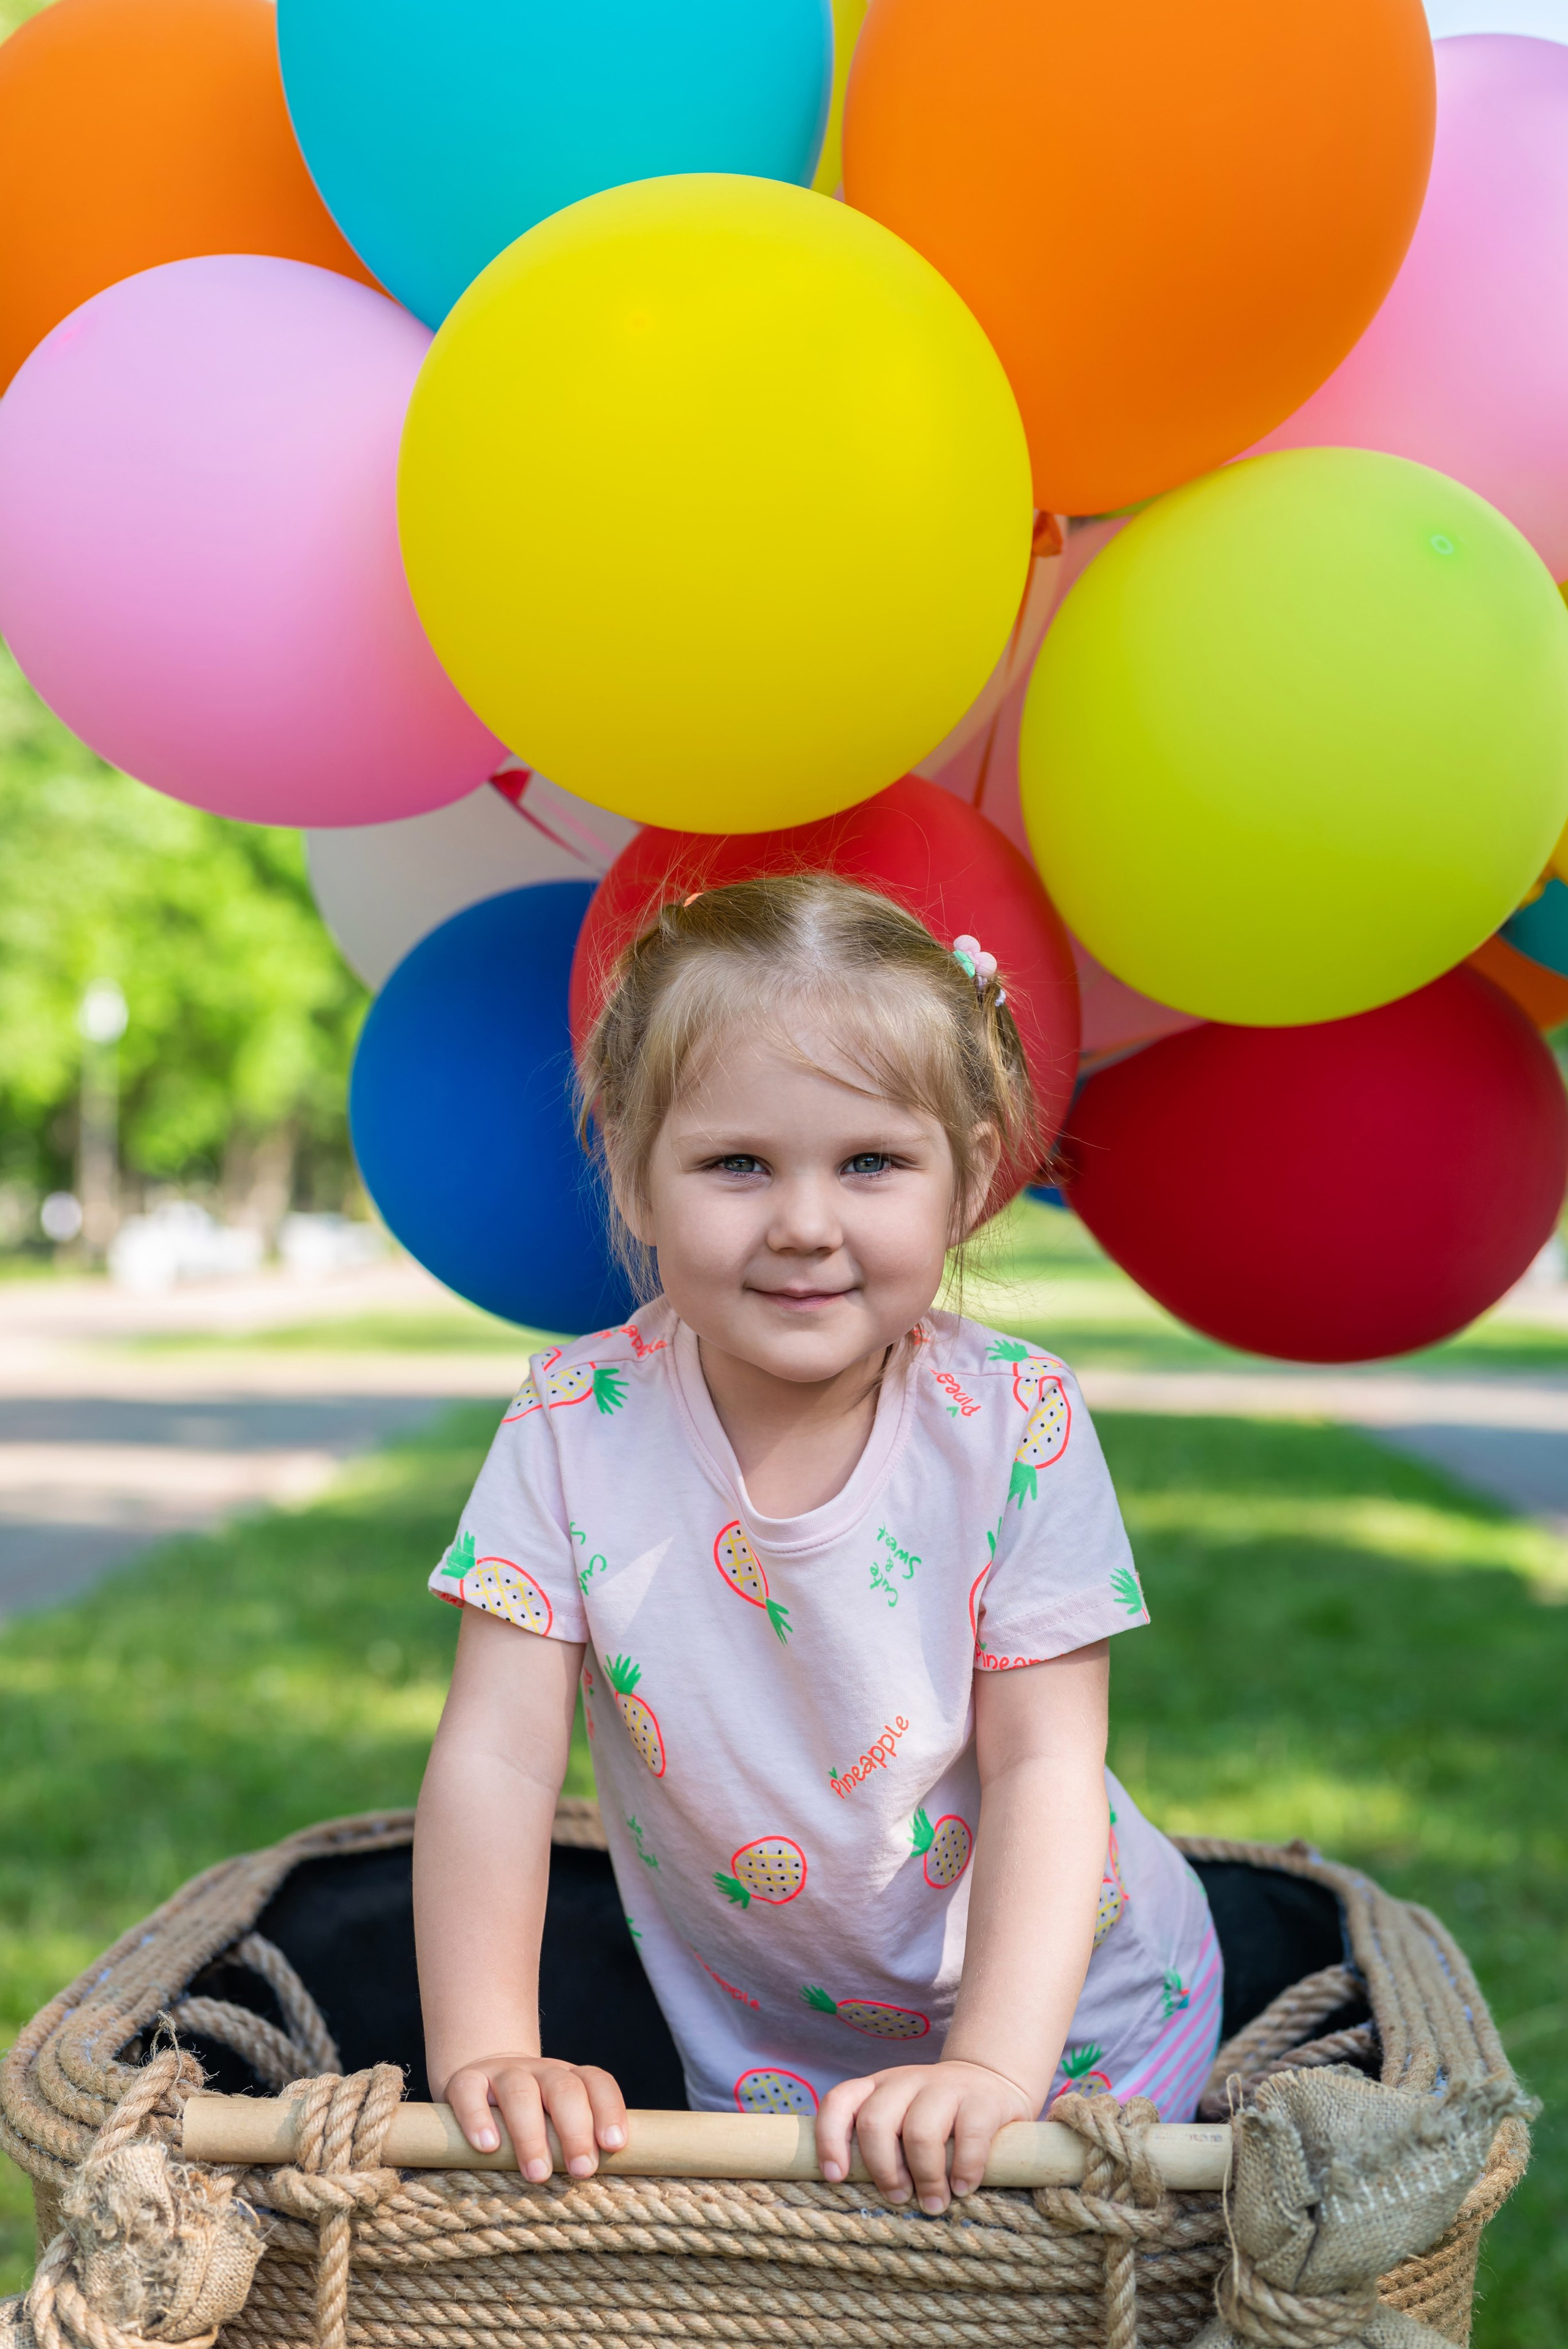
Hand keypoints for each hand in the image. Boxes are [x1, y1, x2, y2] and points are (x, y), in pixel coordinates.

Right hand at [440, 2052, 626, 2180]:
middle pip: (564, 2089)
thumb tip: (597, 2183)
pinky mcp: (465, 2081)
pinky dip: (478, 2118)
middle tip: (581, 2171)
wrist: (480, 2081)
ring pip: (520, 2091)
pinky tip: (488, 2146)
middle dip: (576, 2131)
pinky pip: (470, 2092)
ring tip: (538, 2174)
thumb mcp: (556, 2125)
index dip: (609, 2110)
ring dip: (531, 2135)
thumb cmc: (530, 2119)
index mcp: (569, 2079)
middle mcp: (540, 2071)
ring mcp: (502, 2073)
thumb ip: (575, 2144)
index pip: (596, 2083)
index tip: (614, 2145)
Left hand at [816, 2058, 1033, 2213]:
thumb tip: (858, 2197)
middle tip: (899, 2198)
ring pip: (919, 2132)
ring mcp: (944, 2086)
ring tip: (933, 2203)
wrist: (989, 2081)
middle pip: (875, 2122)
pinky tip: (963, 2188)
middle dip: (883, 2169)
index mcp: (878, 2087)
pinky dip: (964, 2169)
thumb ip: (881, 2146)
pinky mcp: (981, 2099)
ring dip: (924, 2177)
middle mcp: (905, 2080)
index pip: (839, 2102)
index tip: (837, 2177)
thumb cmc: (936, 2118)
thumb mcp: (901, 2120)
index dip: (830, 2139)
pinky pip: (968, 2136)